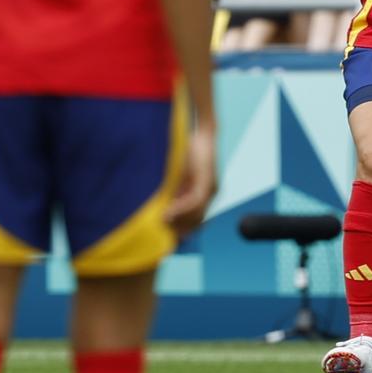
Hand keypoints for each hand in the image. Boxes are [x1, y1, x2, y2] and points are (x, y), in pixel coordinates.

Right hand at [165, 122, 215, 239]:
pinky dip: (179, 209)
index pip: (197, 219)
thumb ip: (173, 191)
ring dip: (178, 221)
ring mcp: (210, 188)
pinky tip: (166, 213)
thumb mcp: (178, 175)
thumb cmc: (187, 152)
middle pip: (197, 220)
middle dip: (181, 231)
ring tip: (161, 225)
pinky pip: (193, 201)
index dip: (183, 230)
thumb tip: (160, 210)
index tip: (170, 239)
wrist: (201, 133)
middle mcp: (211, 192)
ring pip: (196, 213)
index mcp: (205, 192)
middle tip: (164, 238)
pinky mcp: (206, 181)